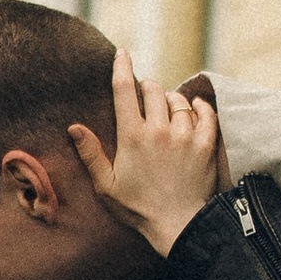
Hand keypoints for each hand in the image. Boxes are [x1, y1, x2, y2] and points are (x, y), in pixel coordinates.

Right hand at [66, 51, 227, 255]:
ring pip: (178, 100)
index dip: (122, 66)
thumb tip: (74, 127)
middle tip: (144, 92)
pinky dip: (200, 106)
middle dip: (147, 85)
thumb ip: (91, 154)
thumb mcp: (106, 185)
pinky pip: (205, 114)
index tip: (122, 53)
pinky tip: (194, 107)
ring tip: (166, 107)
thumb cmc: (138, 209)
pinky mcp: (205, 145)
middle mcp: (159, 130)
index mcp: (132, 136)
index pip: (124, 90)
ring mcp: (185, 136)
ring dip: (170, 98)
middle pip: (153, 89)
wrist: (178, 226)